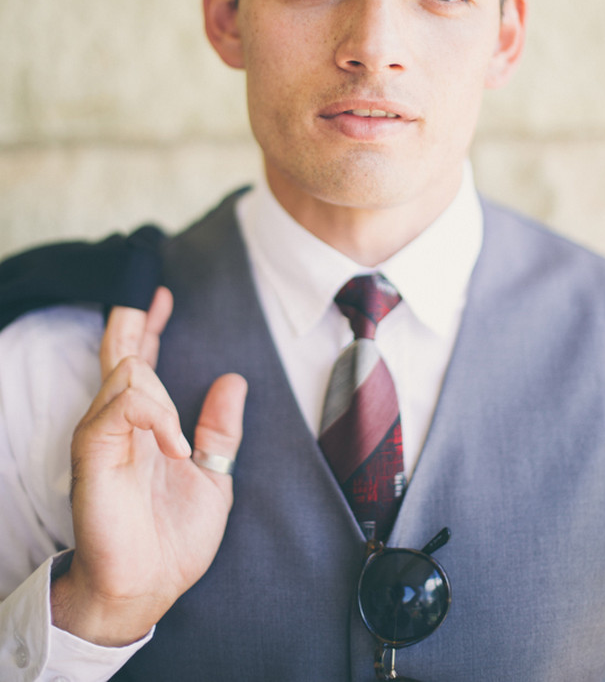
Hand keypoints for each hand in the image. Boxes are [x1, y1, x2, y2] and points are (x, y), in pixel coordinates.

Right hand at [51, 287, 247, 645]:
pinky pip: (121, 404)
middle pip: (120, 352)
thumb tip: (234, 380)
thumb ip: (219, 430)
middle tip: (148, 296)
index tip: (161, 295)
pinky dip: (155, 414)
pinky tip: (174, 444)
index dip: (147, 325)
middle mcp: (118, 423)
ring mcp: (102, 434)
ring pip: (128, 371)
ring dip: (163, 395)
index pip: (139, 360)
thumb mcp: (212, 476)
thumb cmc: (174, 538)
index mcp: (144, 426)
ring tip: (179, 441)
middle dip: (134, 320)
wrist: (149, 585)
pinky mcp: (93, 451)